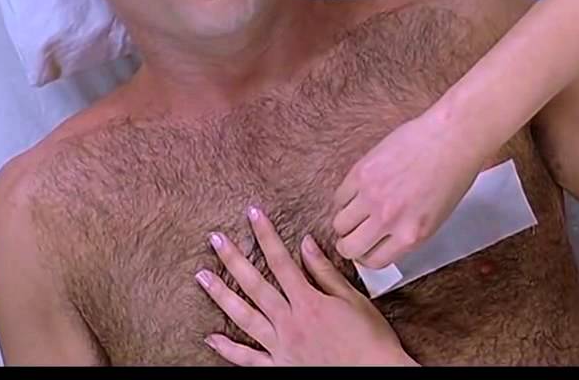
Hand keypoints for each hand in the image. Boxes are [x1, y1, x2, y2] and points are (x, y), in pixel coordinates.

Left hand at [196, 206, 415, 366]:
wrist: (376, 376)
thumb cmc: (370, 341)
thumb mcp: (353, 300)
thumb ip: (325, 272)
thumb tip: (306, 244)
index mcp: (309, 302)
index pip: (281, 261)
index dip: (265, 235)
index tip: (253, 215)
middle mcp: (290, 322)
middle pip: (255, 285)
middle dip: (233, 259)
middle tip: (215, 240)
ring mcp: (281, 346)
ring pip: (244, 317)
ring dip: (221, 295)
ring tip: (202, 277)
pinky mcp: (280, 367)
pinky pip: (247, 359)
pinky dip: (228, 349)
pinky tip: (211, 338)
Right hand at [332, 109, 488, 269]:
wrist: (451, 139)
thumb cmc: (451, 176)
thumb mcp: (434, 219)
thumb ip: (405, 234)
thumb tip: (381, 242)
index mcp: (410, 236)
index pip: (374, 261)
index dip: (365, 258)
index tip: (363, 250)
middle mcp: (388, 220)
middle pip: (349, 247)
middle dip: (348, 245)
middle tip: (351, 236)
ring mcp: (372, 196)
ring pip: (339, 223)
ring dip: (345, 222)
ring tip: (354, 213)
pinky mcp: (361, 172)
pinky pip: (340, 196)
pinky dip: (345, 198)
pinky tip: (357, 192)